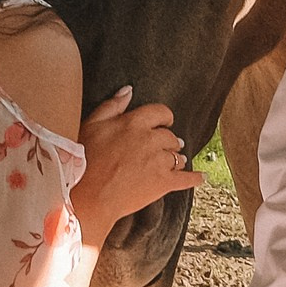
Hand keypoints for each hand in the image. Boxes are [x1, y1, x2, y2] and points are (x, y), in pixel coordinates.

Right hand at [70, 89, 193, 249]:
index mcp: (134, 123)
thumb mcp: (92, 125)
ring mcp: (159, 162)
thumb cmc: (84, 161)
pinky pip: (186, 179)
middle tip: (168, 146)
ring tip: (177, 161)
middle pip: (170, 136)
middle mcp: (151, 139)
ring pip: (177, 156)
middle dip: (169, 141)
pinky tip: (201, 178)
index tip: (164, 122)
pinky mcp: (164, 183)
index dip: (164, 118)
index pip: (160, 112)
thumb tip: (128, 90)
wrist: (89, 196)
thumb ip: (112, 106)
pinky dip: (195, 178)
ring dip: (177, 158)